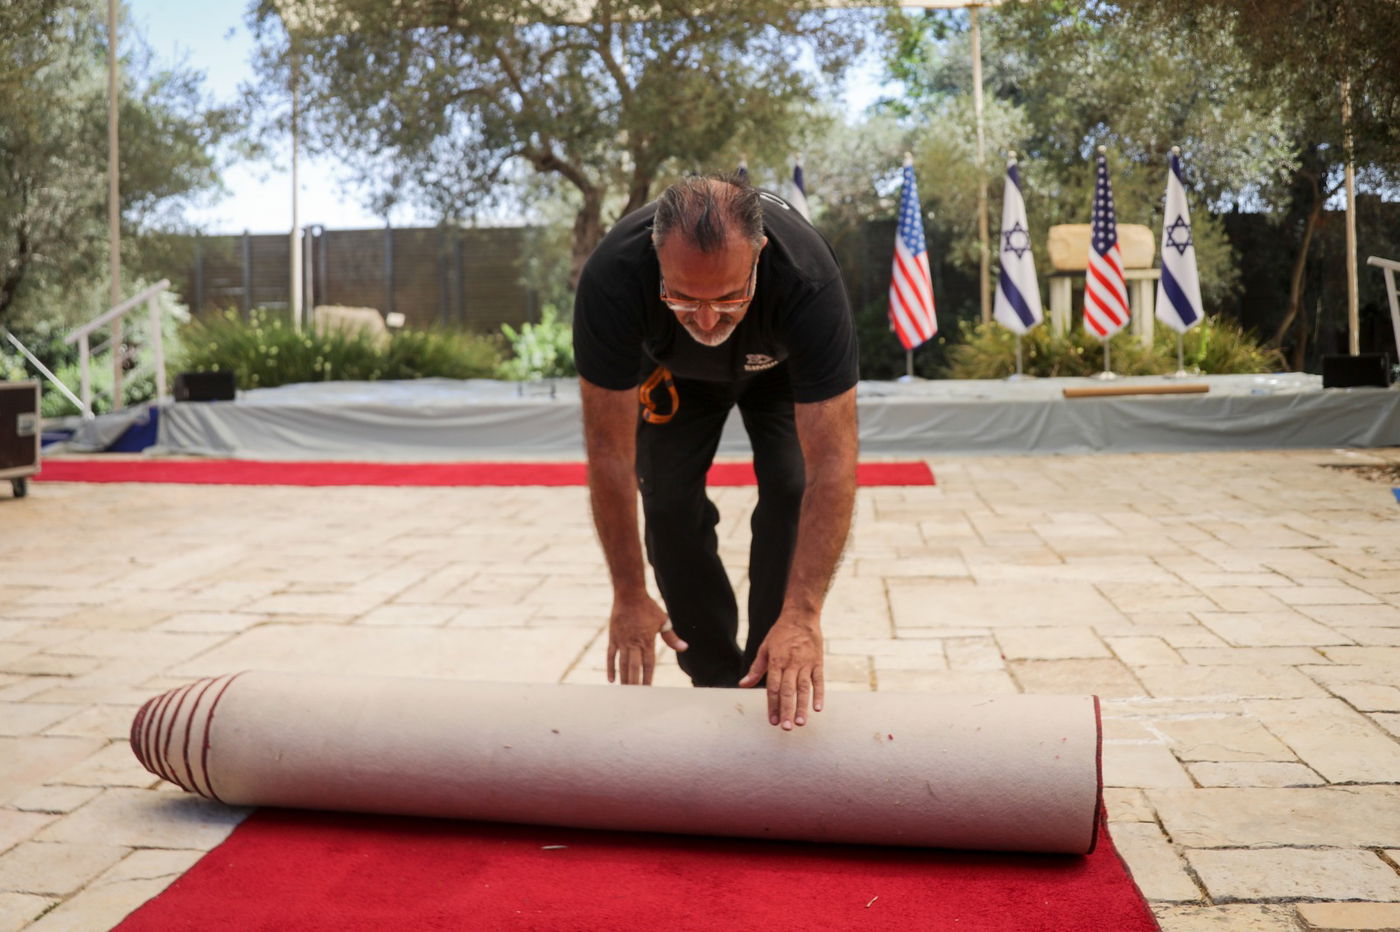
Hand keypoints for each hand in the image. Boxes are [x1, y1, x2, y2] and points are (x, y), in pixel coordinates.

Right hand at [608, 593, 687, 684]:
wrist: (629, 595)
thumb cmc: (648, 607)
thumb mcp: (663, 621)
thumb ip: (672, 637)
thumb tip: (684, 647)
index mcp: (647, 641)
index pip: (648, 664)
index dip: (648, 677)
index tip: (648, 690)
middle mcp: (633, 644)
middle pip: (634, 667)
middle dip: (634, 683)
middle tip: (634, 698)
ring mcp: (621, 641)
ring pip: (622, 664)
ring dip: (623, 679)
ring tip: (624, 692)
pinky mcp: (612, 638)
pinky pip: (610, 656)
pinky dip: (610, 668)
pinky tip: (611, 680)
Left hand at [739, 614, 823, 728]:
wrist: (801, 617)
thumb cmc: (780, 634)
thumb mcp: (764, 648)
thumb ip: (755, 669)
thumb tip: (743, 684)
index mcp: (776, 661)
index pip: (774, 688)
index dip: (772, 705)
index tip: (772, 721)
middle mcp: (791, 664)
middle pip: (788, 691)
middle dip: (786, 710)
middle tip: (785, 728)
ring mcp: (806, 663)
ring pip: (804, 688)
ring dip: (802, 706)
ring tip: (800, 723)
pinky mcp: (818, 662)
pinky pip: (819, 680)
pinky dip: (819, 694)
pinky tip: (818, 708)